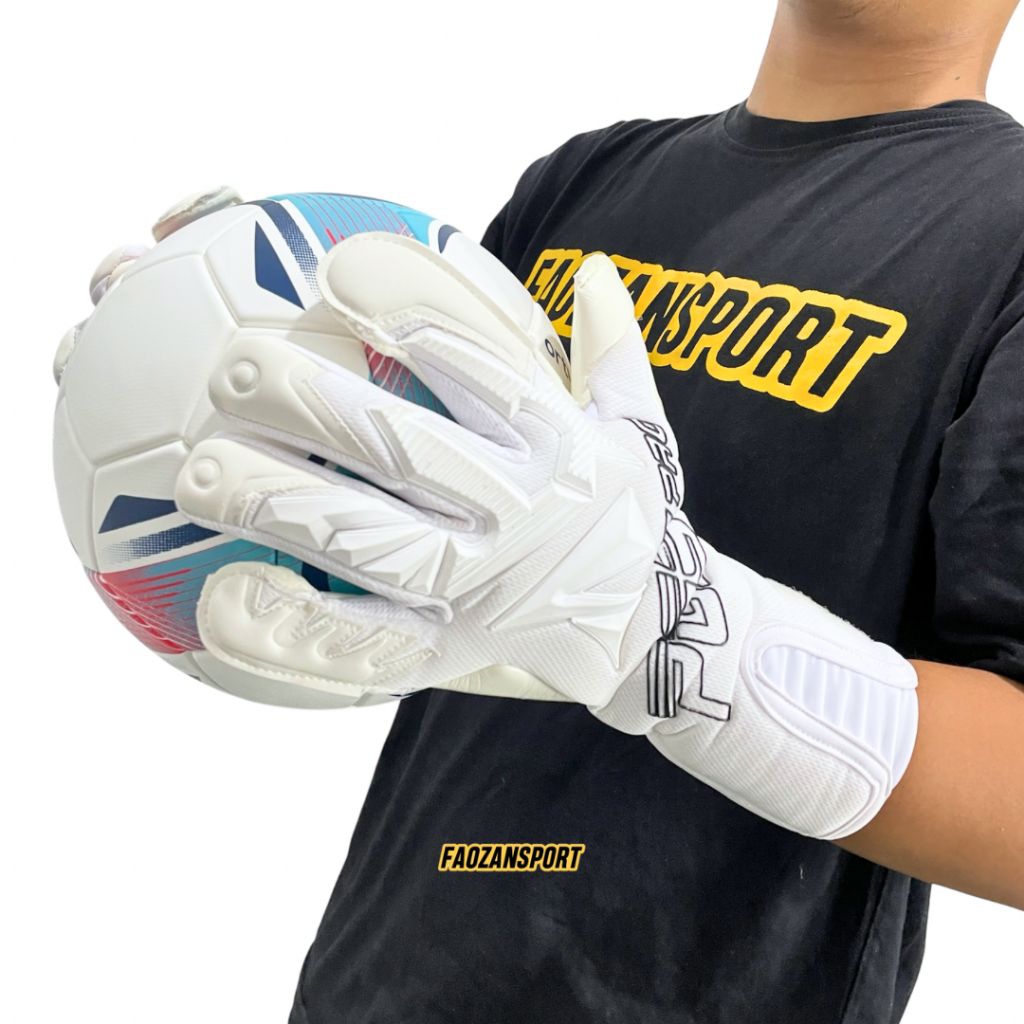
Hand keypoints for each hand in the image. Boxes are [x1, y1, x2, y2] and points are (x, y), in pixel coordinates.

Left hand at [175, 236, 681, 706]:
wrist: (646, 632)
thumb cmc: (625, 513)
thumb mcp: (637, 427)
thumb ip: (613, 348)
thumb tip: (599, 266)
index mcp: (560, 447)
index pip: (487, 367)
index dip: (415, 310)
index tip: (339, 268)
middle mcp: (520, 515)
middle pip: (407, 454)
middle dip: (314, 406)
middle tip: (231, 367)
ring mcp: (481, 591)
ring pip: (372, 548)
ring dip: (279, 508)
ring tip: (195, 474)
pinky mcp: (450, 654)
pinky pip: (363, 648)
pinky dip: (290, 629)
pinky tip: (219, 599)